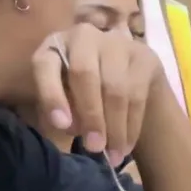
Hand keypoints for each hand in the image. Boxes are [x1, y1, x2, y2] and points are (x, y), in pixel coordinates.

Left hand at [32, 22, 162, 165]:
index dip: (52, 94)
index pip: (46, 65)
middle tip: (94, 148)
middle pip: (85, 74)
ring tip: (113, 155)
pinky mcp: (144, 56)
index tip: (62, 126)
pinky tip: (127, 144)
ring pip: (115, 88)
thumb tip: (69, 126)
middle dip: (91, 116)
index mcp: (54, 47)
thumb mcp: (63, 101)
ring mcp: (116, 42)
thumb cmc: (83, 93)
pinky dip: (132, 125)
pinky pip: (137, 95)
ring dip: (115, 127)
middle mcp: (83, 36)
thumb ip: (59, 114)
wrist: (128, 79)